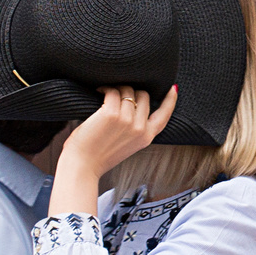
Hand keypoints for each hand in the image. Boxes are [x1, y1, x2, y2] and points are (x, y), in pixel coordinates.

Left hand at [50, 87, 177, 218]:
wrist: (82, 167)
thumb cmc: (99, 156)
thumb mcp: (126, 145)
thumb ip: (135, 129)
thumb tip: (135, 104)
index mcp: (146, 137)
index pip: (164, 115)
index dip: (170, 100)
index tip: (172, 88)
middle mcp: (140, 128)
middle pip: (143, 96)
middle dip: (131, 91)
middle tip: (117, 94)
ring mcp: (127, 120)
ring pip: (128, 91)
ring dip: (116, 88)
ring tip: (105, 93)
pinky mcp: (111, 114)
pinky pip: (113, 91)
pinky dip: (105, 88)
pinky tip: (99, 91)